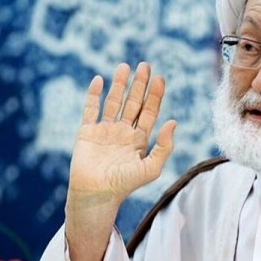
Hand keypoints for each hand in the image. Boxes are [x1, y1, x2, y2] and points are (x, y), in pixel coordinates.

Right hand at [68, 62, 175, 208]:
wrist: (96, 195)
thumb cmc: (125, 185)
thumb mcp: (151, 167)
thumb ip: (164, 146)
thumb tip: (174, 122)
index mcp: (139, 139)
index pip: (149, 111)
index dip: (155, 95)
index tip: (160, 78)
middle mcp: (123, 132)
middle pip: (133, 102)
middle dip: (139, 84)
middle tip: (145, 65)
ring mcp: (105, 130)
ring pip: (113, 101)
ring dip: (118, 84)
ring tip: (124, 66)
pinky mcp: (87, 132)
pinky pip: (90, 109)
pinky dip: (94, 95)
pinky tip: (99, 80)